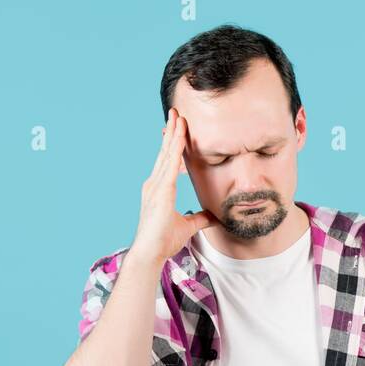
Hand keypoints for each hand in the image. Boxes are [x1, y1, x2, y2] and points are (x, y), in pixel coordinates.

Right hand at [132, 107, 218, 266]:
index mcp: (158, 190)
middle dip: (171, 132)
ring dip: (173, 134)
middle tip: (177, 112)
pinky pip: (170, 165)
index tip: (179, 129)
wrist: (150, 253)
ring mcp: (155, 186)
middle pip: (165, 153)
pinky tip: (180, 136)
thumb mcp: (187, 227)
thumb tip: (214, 217)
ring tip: (178, 115)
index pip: (168, 162)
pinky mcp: (160, 192)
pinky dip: (175, 149)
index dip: (173, 145)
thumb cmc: (163, 241)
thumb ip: (200, 219)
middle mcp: (154, 184)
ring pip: (167, 154)